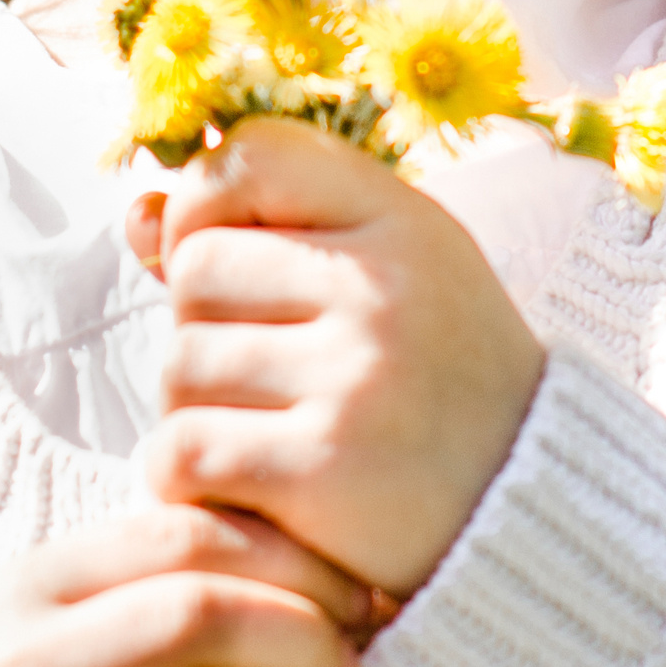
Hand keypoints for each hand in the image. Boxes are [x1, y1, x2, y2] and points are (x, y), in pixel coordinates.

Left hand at [137, 118, 547, 598]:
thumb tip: (137, 217)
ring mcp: (352, 378)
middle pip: (197, 272)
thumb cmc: (437, 381)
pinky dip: (190, 479)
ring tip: (269, 436)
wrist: (529, 510)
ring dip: (197, 411)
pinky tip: (243, 490)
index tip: (232, 266)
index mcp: (402, 223)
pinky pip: (182, 450)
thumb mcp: (386, 275)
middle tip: (270, 377)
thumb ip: (270, 234)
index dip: (208, 205)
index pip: (250, 156)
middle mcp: (379, 290)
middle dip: (206, 327)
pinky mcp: (321, 470)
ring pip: (179, 366)